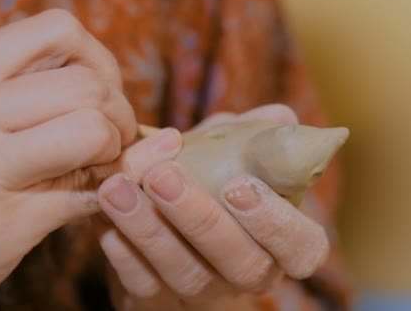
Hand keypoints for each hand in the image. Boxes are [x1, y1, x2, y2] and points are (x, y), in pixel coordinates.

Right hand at [0, 9, 141, 309]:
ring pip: (93, 129)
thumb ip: (44, 102)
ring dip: (115, 151)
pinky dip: (110, 195)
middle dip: (118, 114)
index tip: (100, 94)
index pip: (58, 30)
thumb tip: (149, 123)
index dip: (99, 61)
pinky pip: (92, 194)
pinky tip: (90, 199)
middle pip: (87, 84)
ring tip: (97, 166)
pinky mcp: (1, 225)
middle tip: (107, 141)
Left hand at [97, 105, 329, 310]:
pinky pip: (145, 287)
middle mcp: (249, 274)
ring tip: (117, 188)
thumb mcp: (236, 156)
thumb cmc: (214, 185)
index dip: (276, 222)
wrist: (172, 225)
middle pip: (240, 262)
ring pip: (186, 274)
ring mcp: (205, 292)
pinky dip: (126, 257)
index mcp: (282, 242)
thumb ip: (256, 136)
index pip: (302, 246)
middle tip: (162, 175)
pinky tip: (108, 227)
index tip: (238, 184)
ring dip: (150, 231)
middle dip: (199, 218)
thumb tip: (279, 117)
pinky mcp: (158, 302)